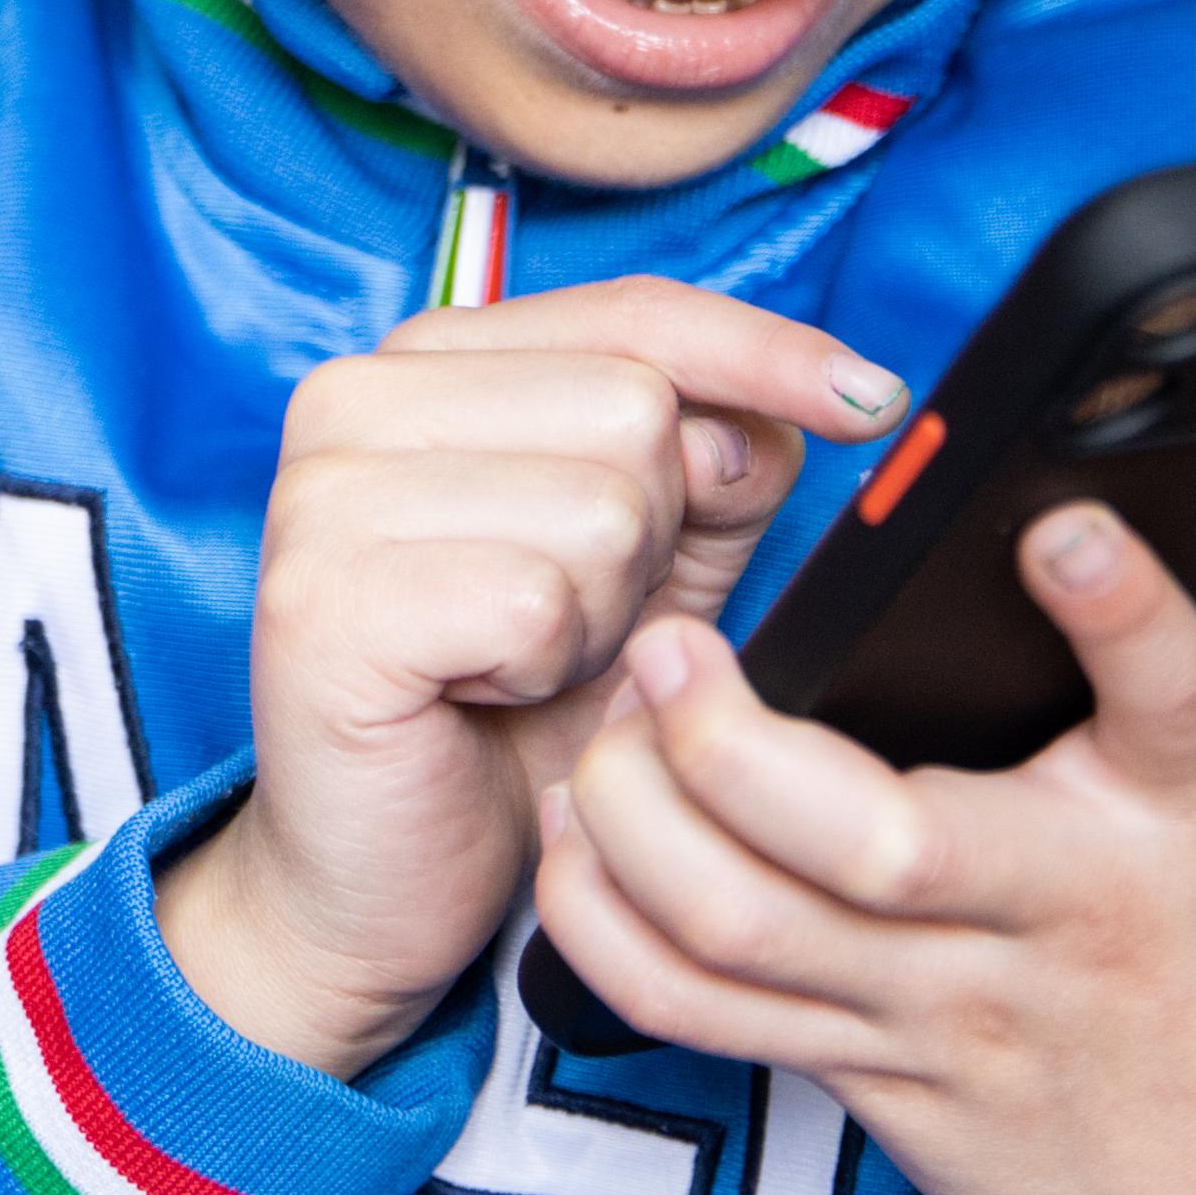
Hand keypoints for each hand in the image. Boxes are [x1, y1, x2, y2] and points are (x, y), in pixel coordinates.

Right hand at [163, 282, 905, 1079]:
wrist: (377, 882)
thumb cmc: (507, 718)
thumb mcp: (643, 571)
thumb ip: (711, 471)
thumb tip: (789, 412)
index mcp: (425, 364)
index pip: (634, 312)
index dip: (767, 354)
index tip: (873, 402)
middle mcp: (351, 398)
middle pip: (634, 406)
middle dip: (653, 538)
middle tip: (570, 621)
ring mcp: (323, 493)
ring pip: (599, 505)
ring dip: (600, 618)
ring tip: (523, 665)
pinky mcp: (323, 600)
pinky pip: (533, 602)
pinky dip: (542, 672)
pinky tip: (484, 697)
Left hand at [531, 501, 1195, 1194]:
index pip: (1173, 701)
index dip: (1121, 610)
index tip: (1057, 528)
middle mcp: (1061, 912)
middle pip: (871, 841)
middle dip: (733, 738)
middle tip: (668, 639)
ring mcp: (951, 1008)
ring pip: (745, 926)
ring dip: (637, 817)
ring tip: (606, 720)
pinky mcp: (873, 1074)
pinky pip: (700, 1011)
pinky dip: (606, 925)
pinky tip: (580, 835)